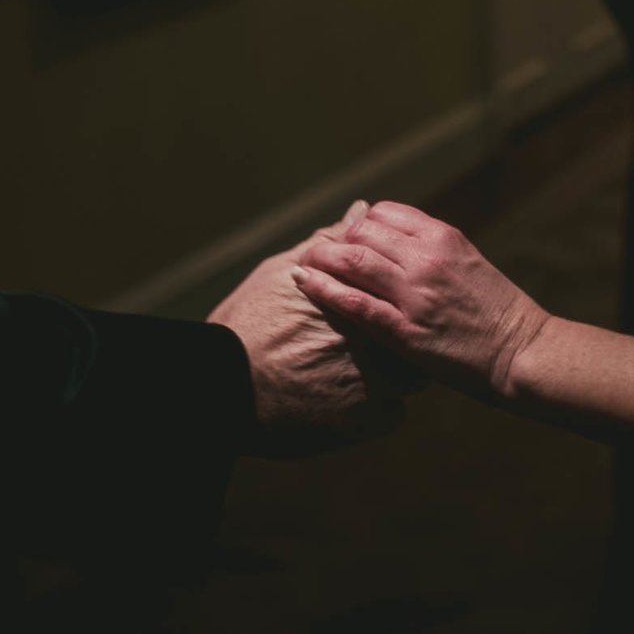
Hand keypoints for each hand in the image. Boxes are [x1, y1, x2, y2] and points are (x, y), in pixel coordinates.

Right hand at [209, 203, 415, 457]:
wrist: (222, 386)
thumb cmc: (245, 325)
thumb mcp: (280, 273)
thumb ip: (328, 244)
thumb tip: (360, 212)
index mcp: (358, 300)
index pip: (402, 298)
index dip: (391, 306)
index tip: (375, 314)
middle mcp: (375, 338)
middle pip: (412, 339)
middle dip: (397, 344)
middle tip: (367, 350)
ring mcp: (375, 382)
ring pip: (409, 381)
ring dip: (392, 380)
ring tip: (355, 380)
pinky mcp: (366, 421)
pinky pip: (392, 415)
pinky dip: (375, 413)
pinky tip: (347, 407)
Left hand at [293, 203, 551, 400]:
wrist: (521, 351)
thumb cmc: (497, 312)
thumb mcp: (468, 262)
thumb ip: (432, 247)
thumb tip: (398, 236)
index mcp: (444, 238)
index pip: (385, 212)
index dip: (360, 221)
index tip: (349, 234)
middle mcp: (427, 259)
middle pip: (363, 231)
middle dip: (335, 237)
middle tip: (317, 249)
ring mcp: (415, 294)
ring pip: (352, 260)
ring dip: (321, 257)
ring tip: (303, 262)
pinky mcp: (405, 330)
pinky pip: (354, 303)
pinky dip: (324, 289)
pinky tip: (304, 283)